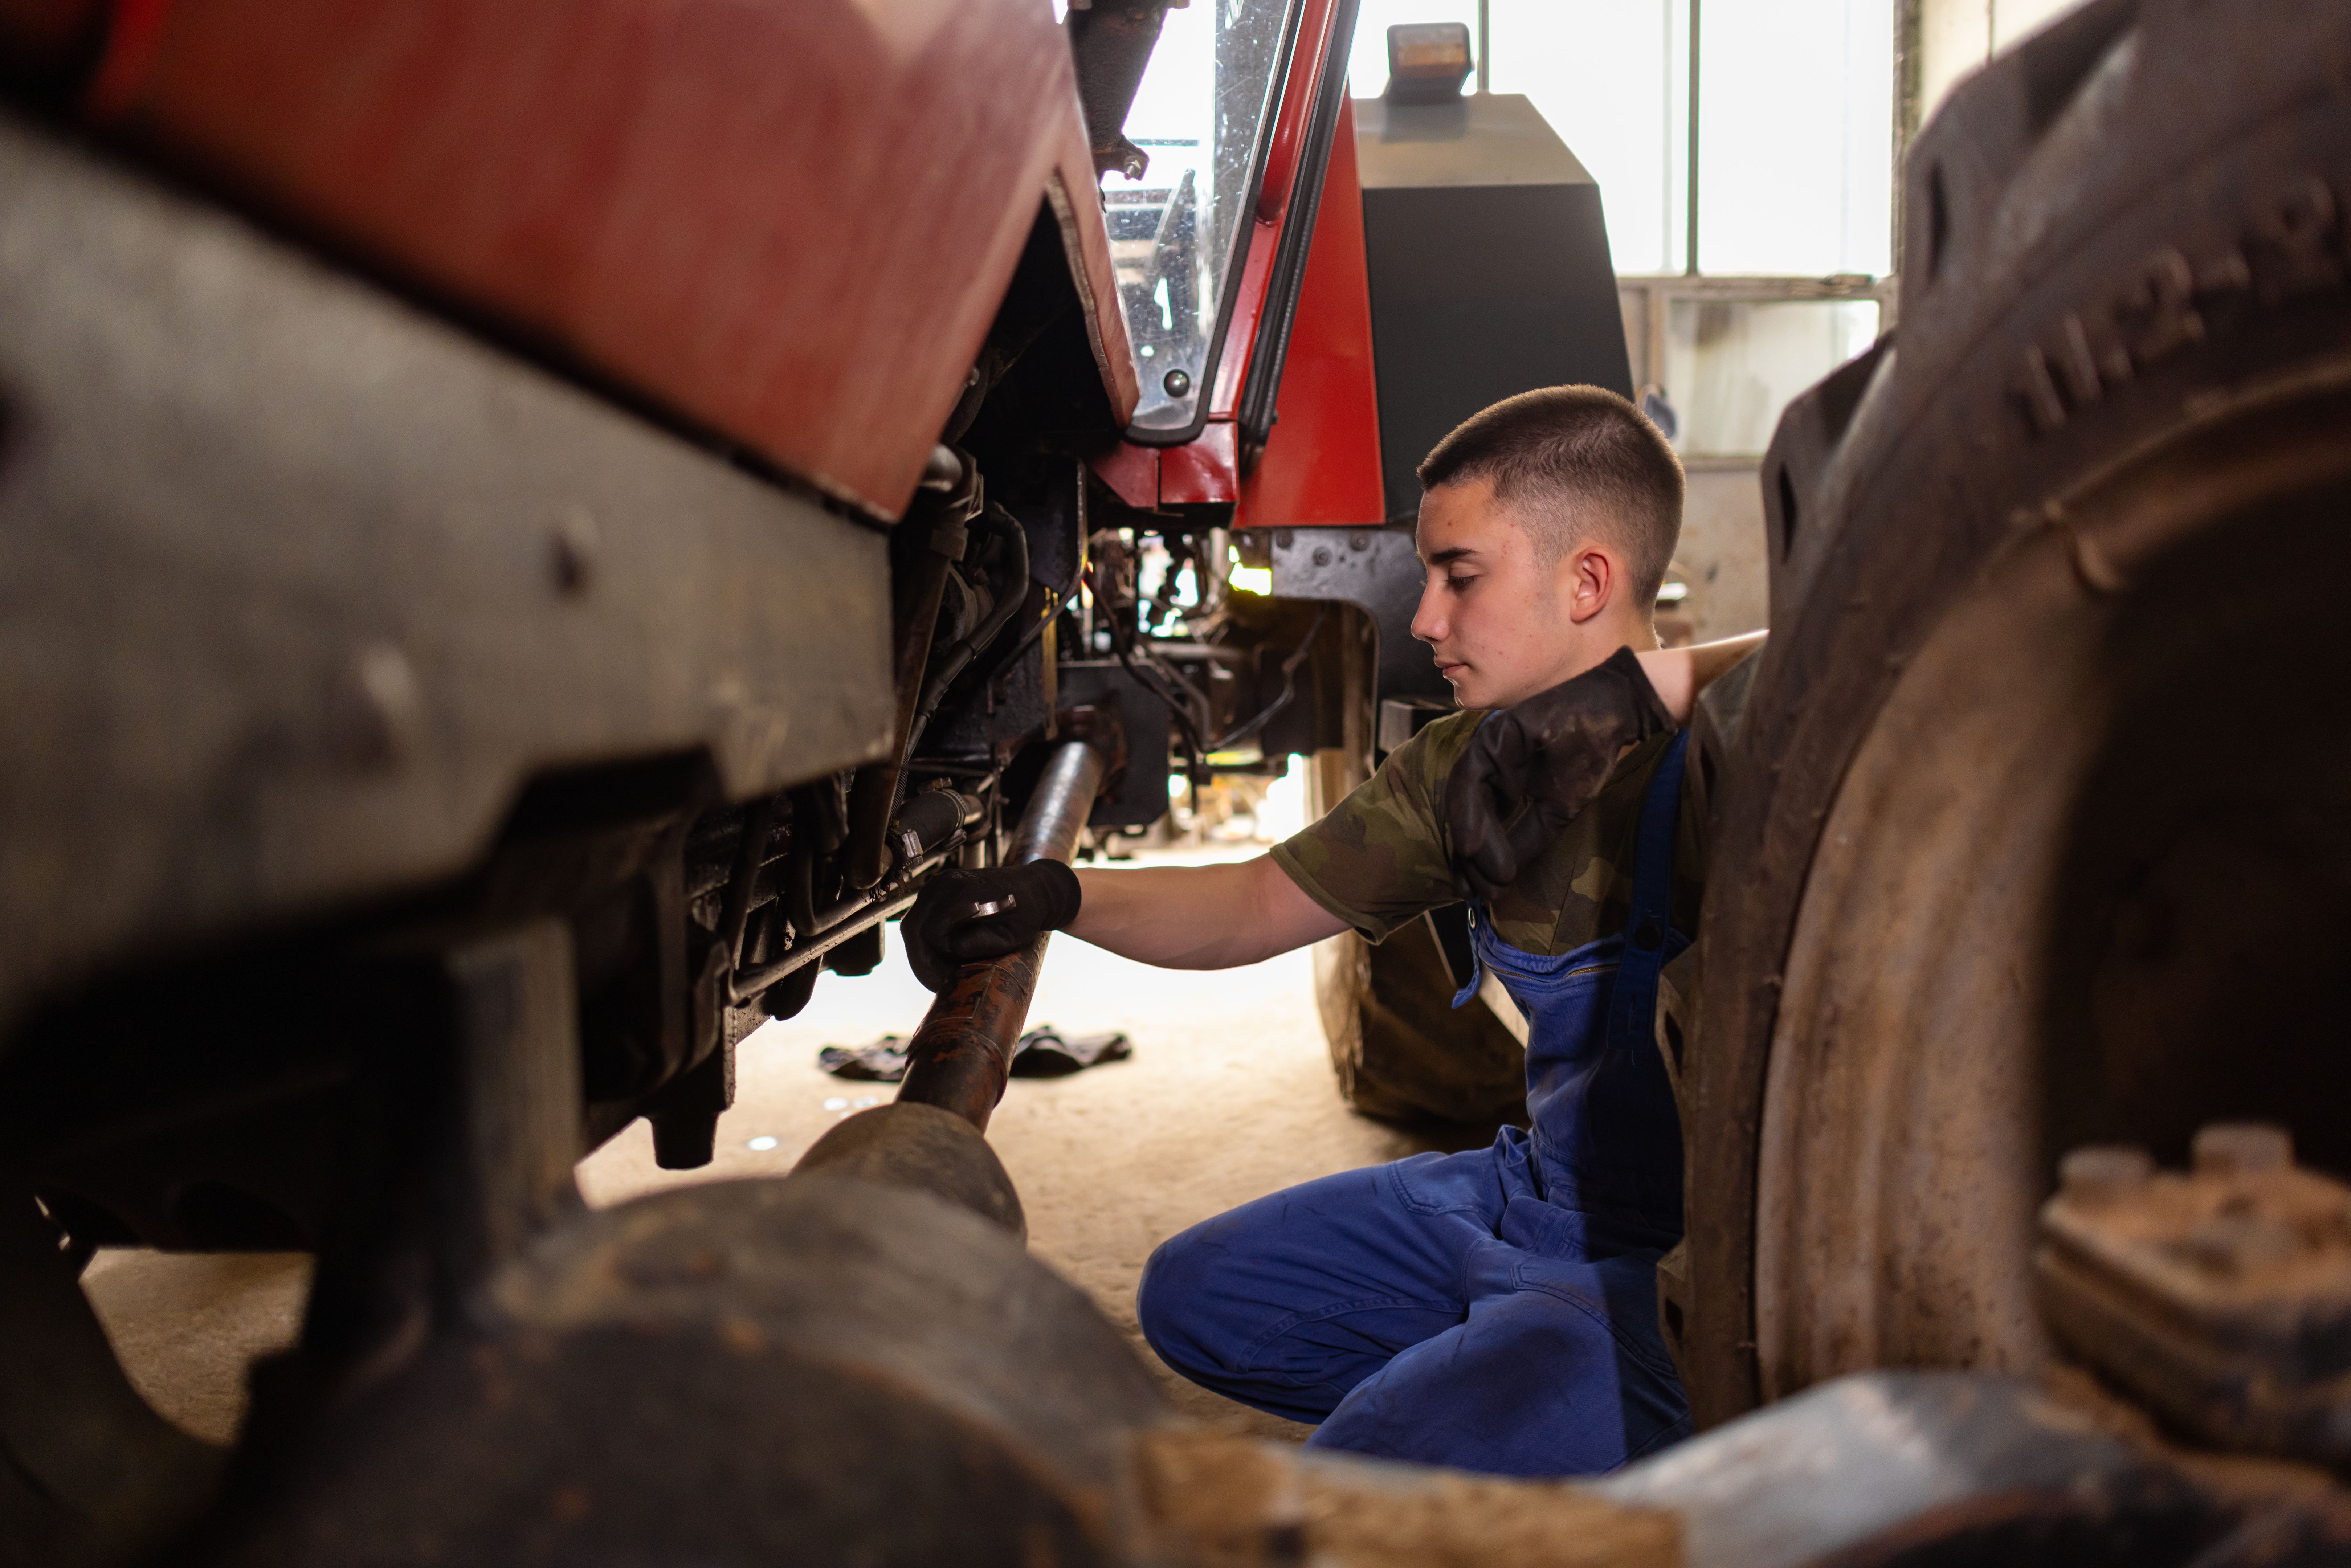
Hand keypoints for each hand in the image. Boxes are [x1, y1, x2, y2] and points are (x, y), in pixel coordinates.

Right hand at [901, 861, 1083, 992]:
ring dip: (921, 954)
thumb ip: (984, 942)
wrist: (1033, 889)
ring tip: (939, 976)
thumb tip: (953, 950)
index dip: (937, 961)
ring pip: (911, 926)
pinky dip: (925, 943)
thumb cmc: (1026, 912)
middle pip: (912, 929)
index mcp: (962, 891)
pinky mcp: (936, 892)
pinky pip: (919, 921)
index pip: (930, 932)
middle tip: (936, 985)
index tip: (948, 978)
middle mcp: (944, 883)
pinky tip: (941, 960)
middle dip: (921, 962)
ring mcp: (937, 885)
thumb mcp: (1012, 934)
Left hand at [1442, 647, 1674, 901]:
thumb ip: (1527, 837)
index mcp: (1500, 779)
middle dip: (1467, 856)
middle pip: (1465, 813)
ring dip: (1467, 837)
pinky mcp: (1492, 734)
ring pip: (1463, 799)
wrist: (1613, 715)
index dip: (1477, 859)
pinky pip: (1470, 777)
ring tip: (1472, 874)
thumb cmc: (1588, 757)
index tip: (1479, 894)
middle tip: (1471, 892)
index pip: (1479, 822)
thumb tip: (1503, 875)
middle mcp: (1487, 762)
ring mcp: (1487, 745)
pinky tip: (1470, 843)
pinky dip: (1469, 812)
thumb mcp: (1556, 810)